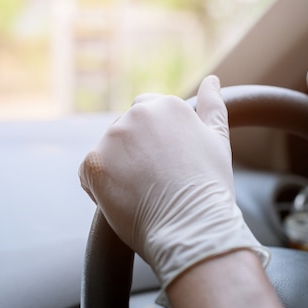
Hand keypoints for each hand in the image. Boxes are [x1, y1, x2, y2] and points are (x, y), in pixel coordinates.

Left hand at [79, 76, 268, 290]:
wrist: (193, 227)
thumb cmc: (210, 189)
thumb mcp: (218, 140)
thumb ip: (213, 106)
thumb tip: (212, 79)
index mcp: (167, 105)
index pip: (148, 112)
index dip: (155, 141)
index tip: (165, 163)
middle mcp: (137, 114)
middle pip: (125, 131)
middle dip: (135, 152)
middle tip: (156, 182)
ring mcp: (113, 137)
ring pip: (108, 152)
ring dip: (118, 169)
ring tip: (143, 194)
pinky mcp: (94, 163)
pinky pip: (89, 173)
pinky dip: (100, 188)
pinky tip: (124, 201)